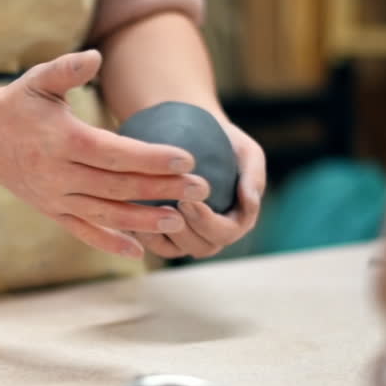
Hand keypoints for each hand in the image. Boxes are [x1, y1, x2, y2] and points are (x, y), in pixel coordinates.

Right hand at [0, 50, 210, 258]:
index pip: (114, 152)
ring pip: (105, 213)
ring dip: (143, 219)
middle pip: (117, 185)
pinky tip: (138, 251)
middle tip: (201, 187)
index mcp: (61, 140)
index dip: (151, 157)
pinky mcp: (51, 212)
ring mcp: (54, 197)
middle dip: (161, 188)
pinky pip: (83, 232)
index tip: (187, 157)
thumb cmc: (17, 104)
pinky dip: (110, 242)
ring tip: (180, 219)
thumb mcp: (38, 80)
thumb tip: (96, 57)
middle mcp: (58, 174)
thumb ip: (68, 68)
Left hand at [132, 119, 265, 259]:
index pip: (225, 232)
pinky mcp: (165, 234)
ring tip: (147, 212)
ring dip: (162, 234)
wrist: (196, 136)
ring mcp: (189, 238)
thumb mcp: (247, 152)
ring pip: (176, 250)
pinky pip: (154, 243)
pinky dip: (144, 233)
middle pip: (201, 247)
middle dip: (183, 230)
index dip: (206, 222)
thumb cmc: (226, 143)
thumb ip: (254, 177)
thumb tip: (250, 203)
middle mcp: (213, 235)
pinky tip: (132, 214)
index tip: (187, 200)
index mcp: (238, 221)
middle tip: (166, 205)